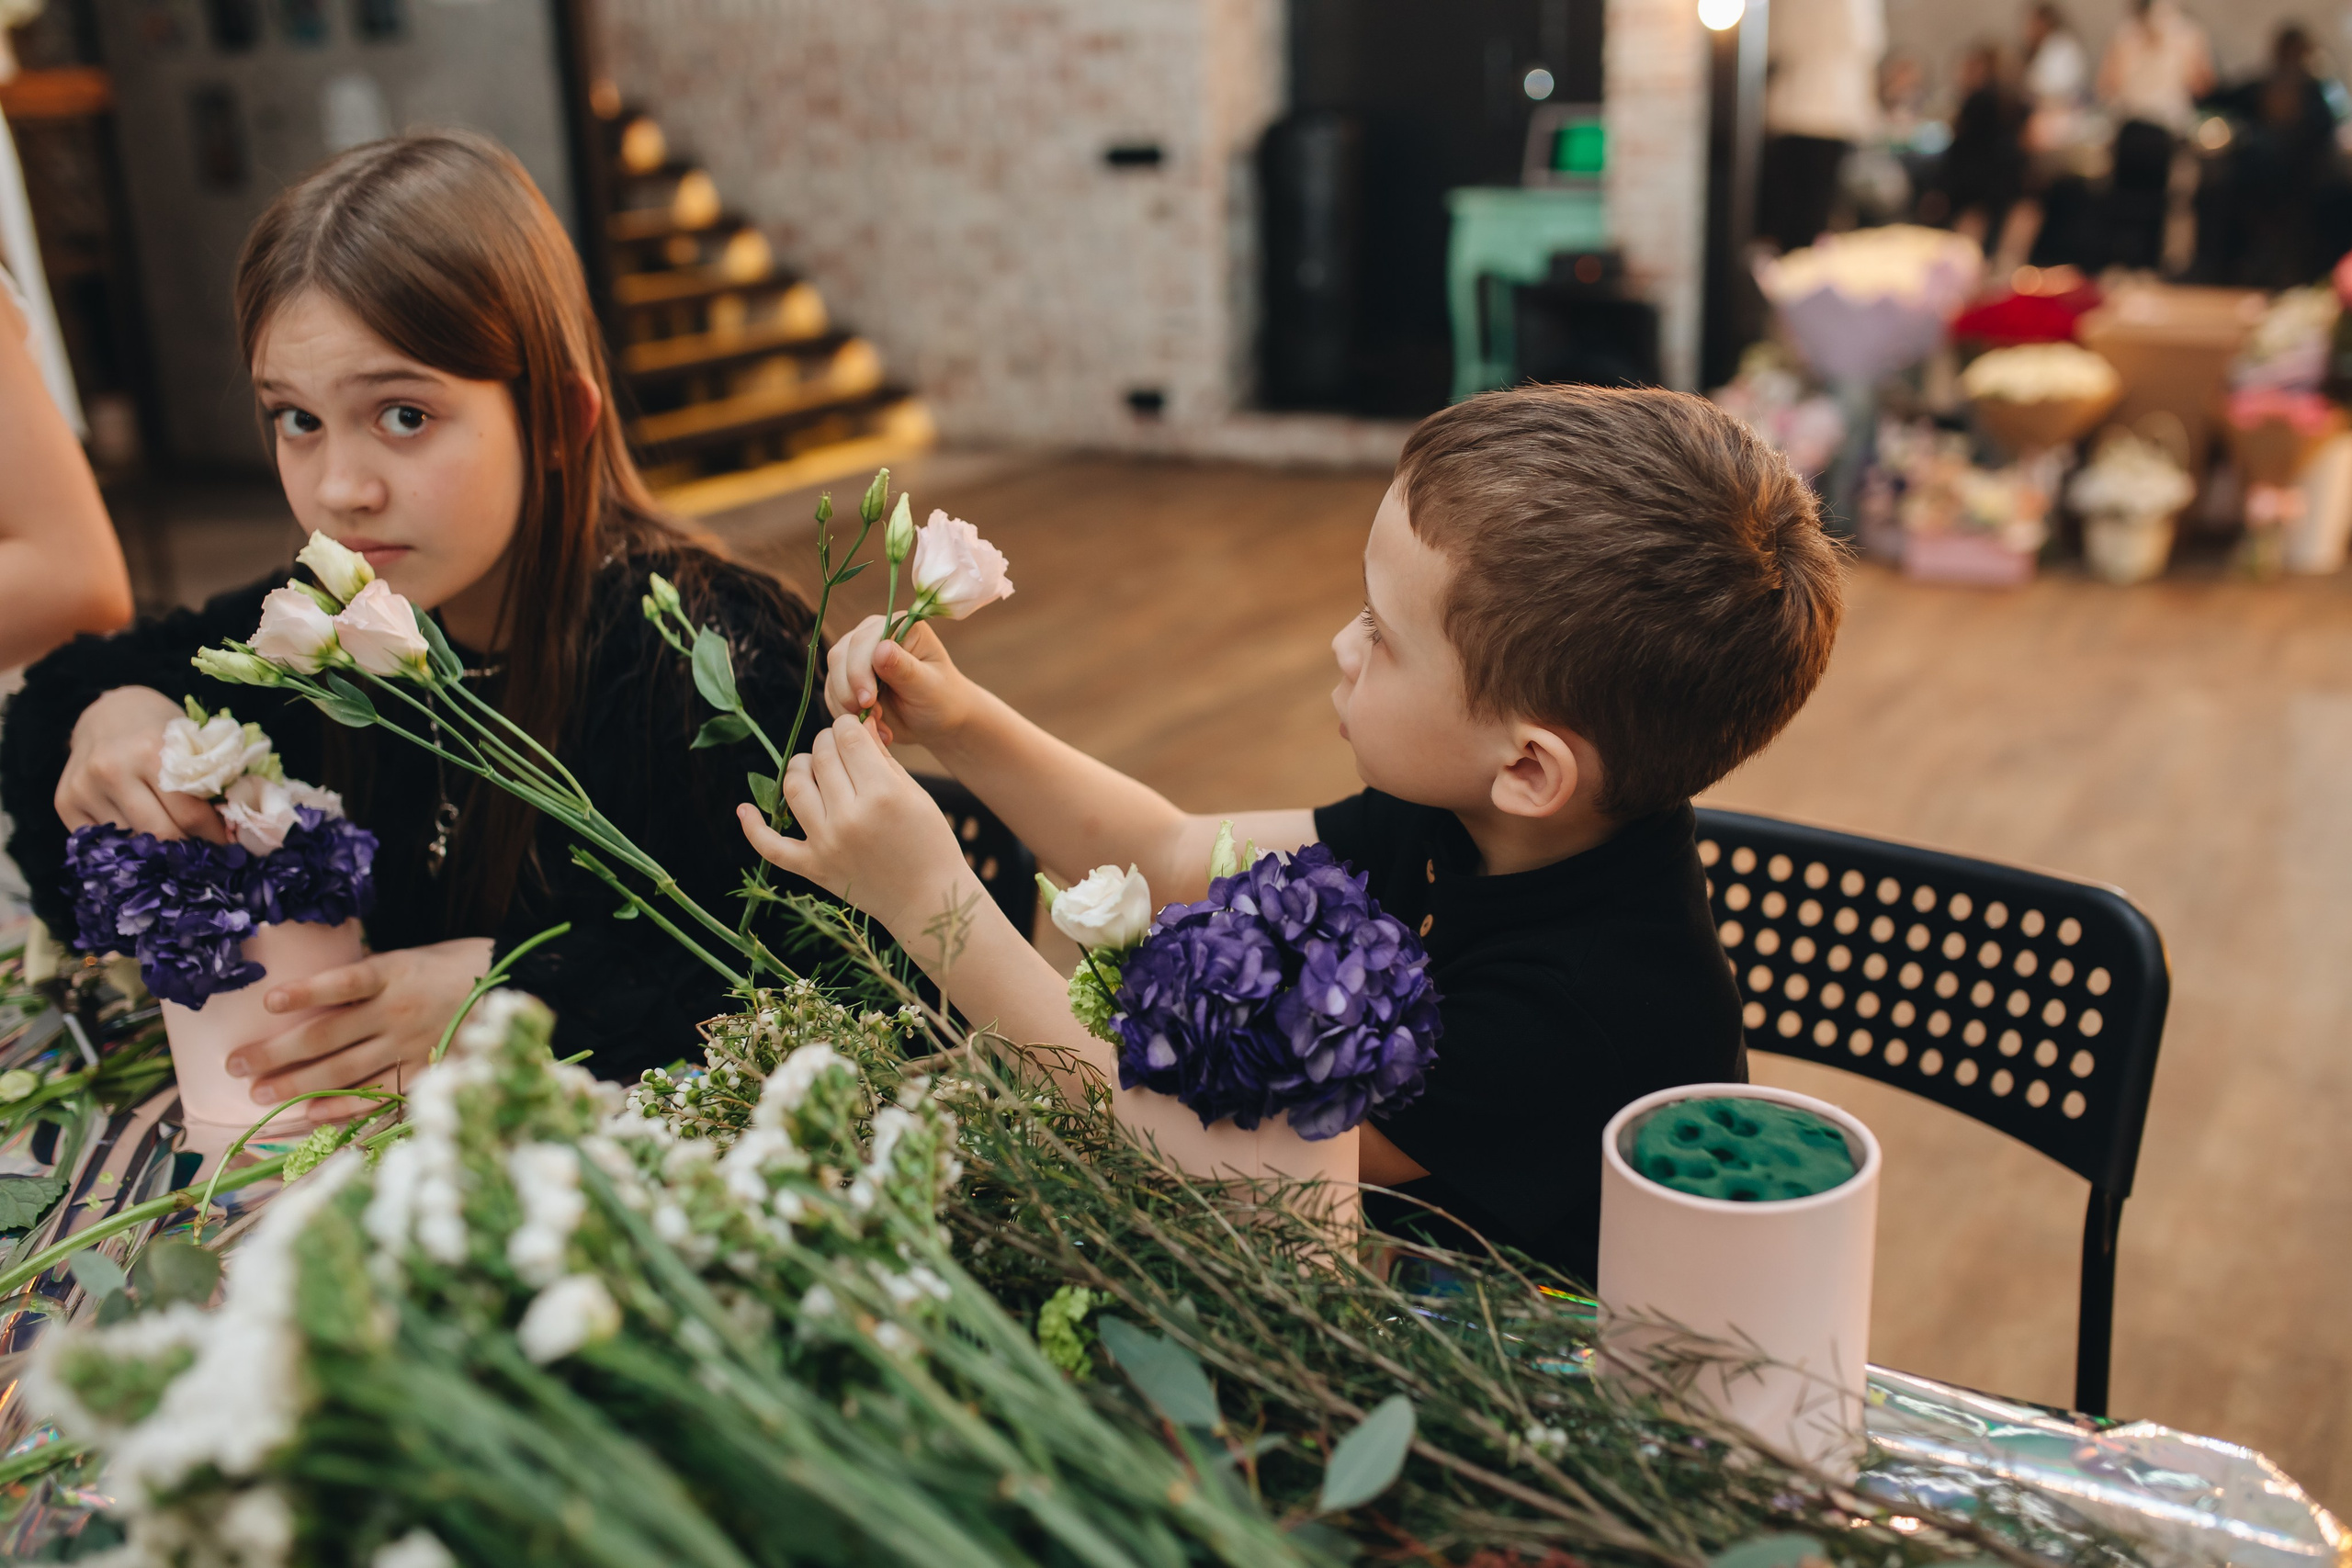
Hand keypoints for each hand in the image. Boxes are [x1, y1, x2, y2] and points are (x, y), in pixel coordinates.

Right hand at [56, 686, 229, 842]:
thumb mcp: (190, 745)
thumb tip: (233, 834)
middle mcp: (111, 770)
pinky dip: (126, 847)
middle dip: (187, 849)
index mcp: (150, 751)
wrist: (108, 714)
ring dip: (157, 851)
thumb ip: (207, 784)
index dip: (213, 836)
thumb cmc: (161, 732)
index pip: (190, 814)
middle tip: (205, 855)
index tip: (229, 848)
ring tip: (176, 848)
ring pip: (131, 842)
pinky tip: (142, 842)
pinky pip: (102, 842)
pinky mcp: (64, 803)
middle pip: (159, 832)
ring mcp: (84, 788)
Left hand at [230, 938, 494, 1119]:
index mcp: (395, 974)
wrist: (516, 987)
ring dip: (296, 1084)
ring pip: (344, 1070)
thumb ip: (368, 977)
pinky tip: (311, 1115)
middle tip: (236, 1065)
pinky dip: (344, 1108)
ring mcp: (410, 1046)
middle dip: (277, 1052)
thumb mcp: (411, 957)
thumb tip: (313, 993)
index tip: (268, 1002)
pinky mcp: (424, 1072)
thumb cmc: (455, 966)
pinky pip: (377, 1095)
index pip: (344, 982)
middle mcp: (398, 1011)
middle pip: (328, 1034)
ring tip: (258, 1093)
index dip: (306, 991)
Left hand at [739, 712, 972, 935]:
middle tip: (839, 748)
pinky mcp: (812, 867)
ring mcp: (826, 843)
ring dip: (800, 767)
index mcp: (882, 795)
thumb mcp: (916, 794)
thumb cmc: (929, 842)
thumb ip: (882, 758)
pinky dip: (752, 827)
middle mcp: (849, 817)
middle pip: (822, 756)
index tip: (853, 730)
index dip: (848, 725)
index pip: (848, 737)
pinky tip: (745, 808)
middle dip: (828, 742)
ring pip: (794, 786)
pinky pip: (770, 846)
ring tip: (813, 768)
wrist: (926, 899)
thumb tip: (855, 725)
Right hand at [821, 615, 975, 748]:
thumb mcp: (927, 687)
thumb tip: (880, 648)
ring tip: (877, 723)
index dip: (859, 670)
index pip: (863, 640)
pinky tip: (872, 725)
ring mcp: (858, 654)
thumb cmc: (941, 700)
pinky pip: (832, 693)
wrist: (936, 721)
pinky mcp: (848, 676)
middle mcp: (874, 634)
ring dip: (847, 704)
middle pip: (840, 655)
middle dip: (849, 690)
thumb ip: (904, 669)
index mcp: (900, 626)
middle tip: (870, 716)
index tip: (868, 701)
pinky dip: (846, 712)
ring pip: (833, 675)